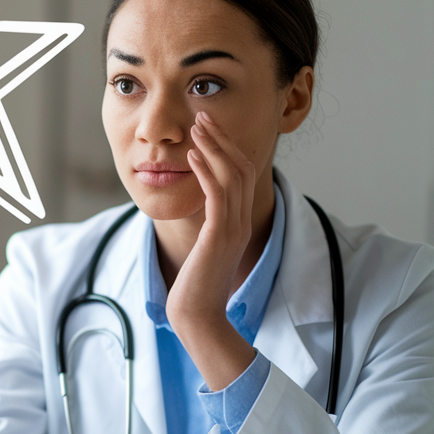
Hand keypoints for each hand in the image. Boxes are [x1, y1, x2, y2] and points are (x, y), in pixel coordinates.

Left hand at [166, 111, 257, 390]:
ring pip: (232, 176)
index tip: (207, 126)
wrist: (197, 318)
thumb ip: (203, 228)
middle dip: (222, 138)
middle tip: (203, 115)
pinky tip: (194, 155)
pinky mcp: (220, 237)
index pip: (240, 175)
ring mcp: (233, 229)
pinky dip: (207, 171)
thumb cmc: (193, 288)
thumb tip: (195, 210)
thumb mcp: (200, 249)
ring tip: (198, 125)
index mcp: (237, 223)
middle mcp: (240, 222)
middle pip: (240, 167)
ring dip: (214, 147)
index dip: (226, 147)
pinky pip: (218, 196)